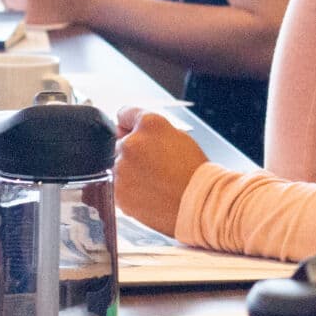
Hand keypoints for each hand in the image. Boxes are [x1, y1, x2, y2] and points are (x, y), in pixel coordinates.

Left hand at [115, 108, 207, 236]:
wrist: (199, 202)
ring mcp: (121, 167)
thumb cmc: (194, 171)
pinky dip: (129, 189)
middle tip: (155, 163)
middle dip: (133, 150)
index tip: (134, 130)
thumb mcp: (179, 136)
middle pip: (120, 141)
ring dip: (130, 170)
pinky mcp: (117, 190)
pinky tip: (149, 191)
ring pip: (118, 165)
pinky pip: (118, 185)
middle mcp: (131, 142)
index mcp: (149, 124)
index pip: (125, 113)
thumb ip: (152, 130)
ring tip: (155, 180)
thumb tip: (128, 132)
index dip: (132, 124)